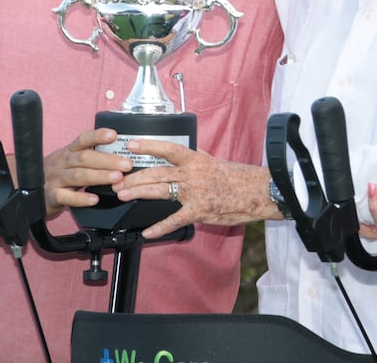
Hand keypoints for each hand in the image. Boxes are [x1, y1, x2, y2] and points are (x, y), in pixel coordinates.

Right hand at [40, 128, 132, 216]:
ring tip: (117, 178)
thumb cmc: (58, 175)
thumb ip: (90, 157)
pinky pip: (65, 196)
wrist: (29, 191)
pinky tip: (94, 199)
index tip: (114, 135)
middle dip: (108, 160)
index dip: (98, 136)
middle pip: (85, 158)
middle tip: (126, 164)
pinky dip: (80, 198)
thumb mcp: (71, 161)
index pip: (83, 140)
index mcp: (68, 152)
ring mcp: (56, 179)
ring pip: (78, 175)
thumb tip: (120, 155)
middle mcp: (62, 163)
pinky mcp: (51, 196)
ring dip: (99, 176)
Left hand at [111, 139, 274, 238]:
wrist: (259, 191)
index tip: (131, 144)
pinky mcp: (200, 211)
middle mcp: (193, 173)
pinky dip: (160, 227)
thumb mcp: (216, 162)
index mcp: (196, 160)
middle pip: (158, 172)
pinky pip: (176, 220)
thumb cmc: (238, 178)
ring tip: (123, 195)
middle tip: (118, 179)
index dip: (148, 145)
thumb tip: (186, 154)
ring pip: (161, 190)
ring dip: (139, 193)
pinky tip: (147, 232)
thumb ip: (197, 160)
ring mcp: (196, 192)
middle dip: (135, 176)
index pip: (168, 148)